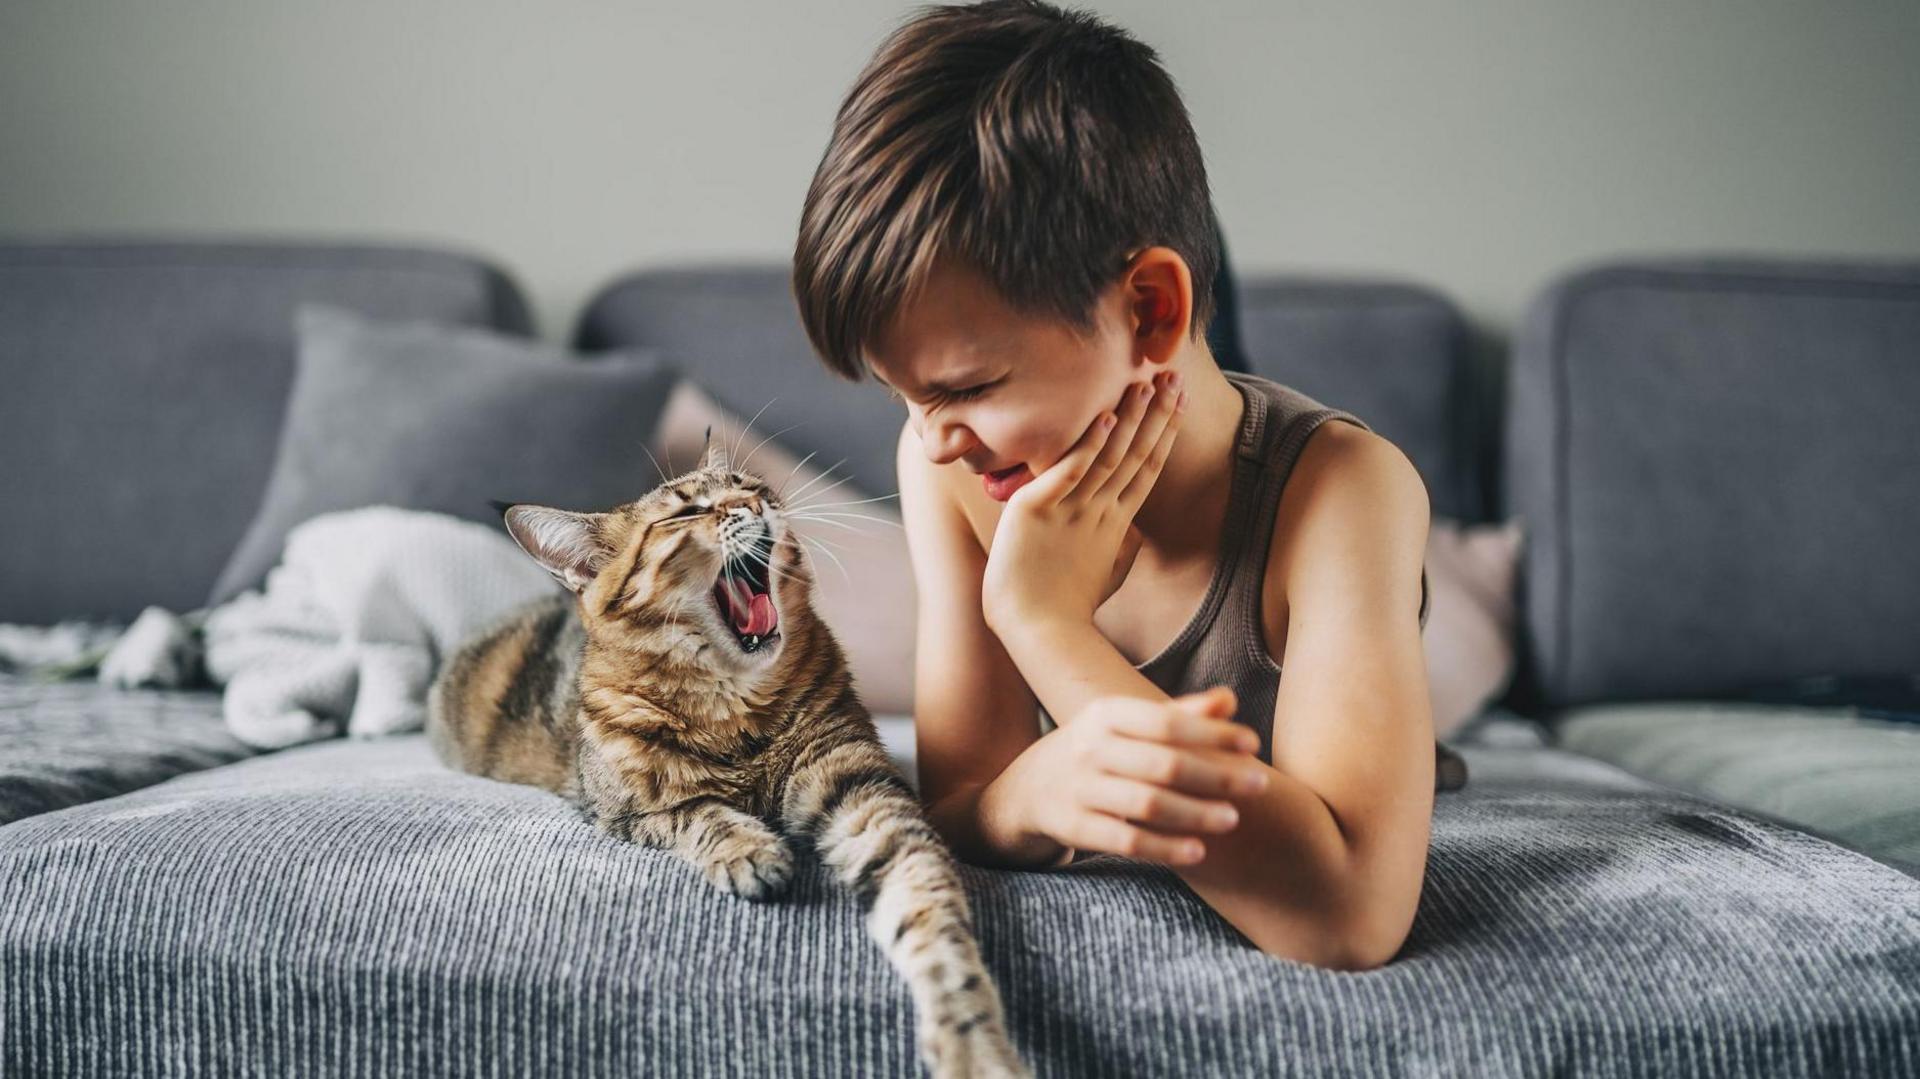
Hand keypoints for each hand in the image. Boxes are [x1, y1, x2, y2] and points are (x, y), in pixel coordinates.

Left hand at [981, 368, 1186, 636]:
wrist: (1037, 631)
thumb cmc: (1065, 607)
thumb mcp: (1103, 574)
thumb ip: (1121, 549)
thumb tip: (1134, 537)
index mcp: (1114, 524)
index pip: (1146, 469)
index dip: (1164, 434)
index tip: (1179, 403)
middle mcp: (1099, 512)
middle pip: (1136, 454)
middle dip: (1157, 414)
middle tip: (1173, 376)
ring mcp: (1071, 511)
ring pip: (1108, 456)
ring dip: (1129, 418)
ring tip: (1144, 383)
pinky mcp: (1038, 511)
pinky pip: (1068, 473)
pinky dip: (1087, 445)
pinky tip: (1104, 418)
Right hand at [1011, 686, 1268, 865]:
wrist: (1024, 790)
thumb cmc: (1093, 751)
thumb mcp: (1123, 724)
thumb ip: (1177, 714)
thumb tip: (1230, 700)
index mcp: (1106, 714)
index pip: (1166, 721)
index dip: (1212, 732)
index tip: (1253, 744)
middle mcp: (1089, 748)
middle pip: (1162, 763)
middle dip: (1215, 775)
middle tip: (1259, 785)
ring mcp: (1078, 789)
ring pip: (1146, 803)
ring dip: (1194, 813)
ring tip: (1232, 819)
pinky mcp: (1073, 827)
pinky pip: (1125, 841)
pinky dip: (1164, 848)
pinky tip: (1198, 852)